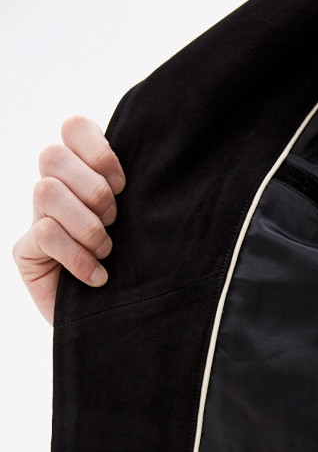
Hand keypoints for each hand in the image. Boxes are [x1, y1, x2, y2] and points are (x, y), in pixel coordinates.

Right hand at [12, 116, 125, 325]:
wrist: (120, 324)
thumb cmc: (139, 271)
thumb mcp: (144, 225)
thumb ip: (139, 193)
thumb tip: (157, 166)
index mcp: (84, 173)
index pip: (73, 127)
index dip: (97, 150)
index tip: (123, 185)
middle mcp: (55, 190)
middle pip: (53, 156)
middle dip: (94, 190)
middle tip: (115, 222)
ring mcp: (36, 220)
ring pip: (46, 191)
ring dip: (86, 225)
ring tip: (107, 251)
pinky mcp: (25, 252)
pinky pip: (45, 233)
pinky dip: (78, 257)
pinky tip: (98, 278)